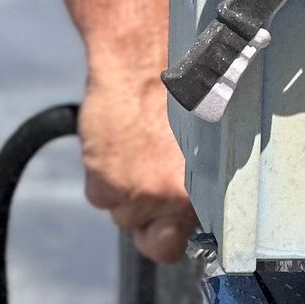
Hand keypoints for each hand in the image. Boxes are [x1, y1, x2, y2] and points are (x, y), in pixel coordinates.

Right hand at [78, 69, 197, 265]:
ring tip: (135, 149)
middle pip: (154, 241)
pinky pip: (99, 195)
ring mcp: (135, 192)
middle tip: (149, 186)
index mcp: (202, 191)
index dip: (178, 236)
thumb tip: (196, 210)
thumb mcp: (205, 143)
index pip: (187, 244)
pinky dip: (102, 175)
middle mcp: (170, 198)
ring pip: (122, 214)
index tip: (174, 228)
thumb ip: (199, 183)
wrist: (140, 59)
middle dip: (150, 222)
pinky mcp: (103, 181)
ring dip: (125, 191)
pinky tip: (115, 143)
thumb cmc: (181, 89)